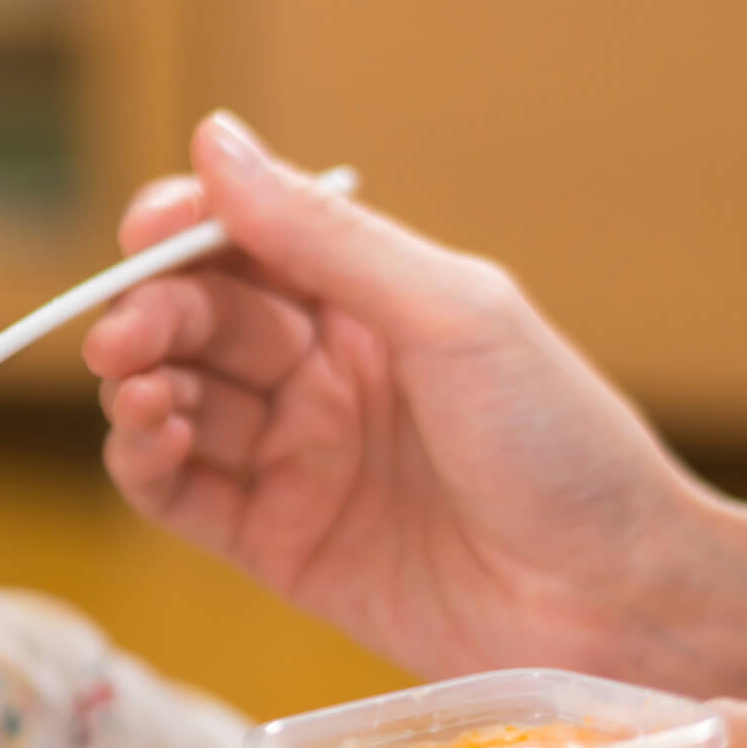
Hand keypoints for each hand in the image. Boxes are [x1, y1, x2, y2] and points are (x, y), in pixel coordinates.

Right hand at [82, 111, 746, 693]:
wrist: (621, 605)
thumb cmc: (565, 447)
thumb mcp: (453, 315)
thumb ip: (326, 235)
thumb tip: (215, 141)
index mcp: (367, 303)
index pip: (241, 246)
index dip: (180, 234)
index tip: (143, 236)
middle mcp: (320, 374)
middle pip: (196, 323)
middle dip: (150, 319)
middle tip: (126, 340)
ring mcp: (294, 460)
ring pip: (174, 402)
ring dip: (139, 389)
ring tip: (145, 395)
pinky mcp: (274, 545)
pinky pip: (179, 494)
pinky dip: (143, 462)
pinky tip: (151, 439)